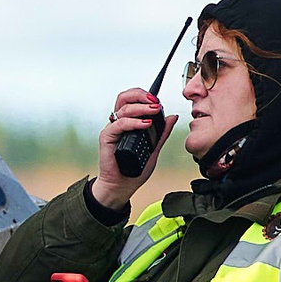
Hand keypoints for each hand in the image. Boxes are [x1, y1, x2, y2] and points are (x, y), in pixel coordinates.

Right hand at [87, 86, 167, 212]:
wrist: (122, 186)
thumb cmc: (135, 169)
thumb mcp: (154, 148)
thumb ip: (162, 133)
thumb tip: (172, 117)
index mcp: (129, 122)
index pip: (133, 100)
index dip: (144, 95)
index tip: (157, 99)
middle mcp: (119, 123)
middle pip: (125, 98)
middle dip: (140, 95)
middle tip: (154, 101)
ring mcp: (113, 129)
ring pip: (123, 108)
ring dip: (140, 107)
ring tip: (154, 111)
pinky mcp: (107, 137)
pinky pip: (118, 125)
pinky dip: (132, 122)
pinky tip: (144, 124)